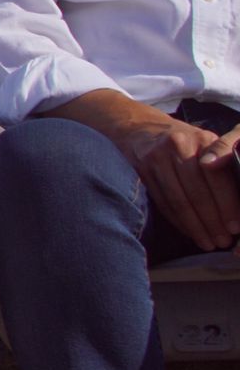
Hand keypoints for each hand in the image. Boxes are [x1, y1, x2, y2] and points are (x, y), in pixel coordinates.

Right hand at [117, 111, 239, 251]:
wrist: (139, 127)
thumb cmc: (183, 141)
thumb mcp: (206, 144)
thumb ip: (223, 166)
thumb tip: (239, 205)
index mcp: (203, 140)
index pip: (217, 177)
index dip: (227, 204)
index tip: (236, 227)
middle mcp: (179, 146)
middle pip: (197, 192)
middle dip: (212, 221)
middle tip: (223, 241)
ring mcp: (156, 158)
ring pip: (178, 200)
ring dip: (195, 226)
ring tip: (208, 243)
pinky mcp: (141, 169)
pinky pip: (162, 201)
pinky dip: (177, 220)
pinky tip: (189, 232)